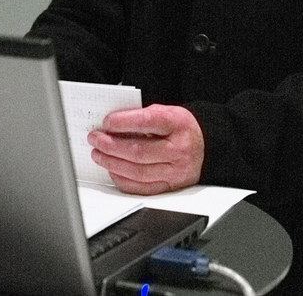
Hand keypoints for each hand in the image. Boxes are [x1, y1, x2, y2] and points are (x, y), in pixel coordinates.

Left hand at [87, 104, 204, 195]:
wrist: (206, 145)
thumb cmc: (182, 127)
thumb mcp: (167, 113)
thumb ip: (142, 117)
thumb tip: (112, 125)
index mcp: (178, 124)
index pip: (147, 122)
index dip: (124, 122)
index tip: (106, 122)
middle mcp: (179, 149)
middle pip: (139, 151)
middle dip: (111, 145)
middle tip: (95, 138)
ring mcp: (176, 172)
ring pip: (138, 172)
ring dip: (113, 163)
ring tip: (99, 154)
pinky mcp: (171, 187)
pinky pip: (142, 188)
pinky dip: (123, 179)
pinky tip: (112, 169)